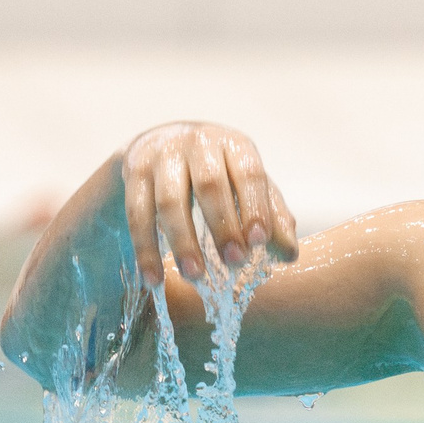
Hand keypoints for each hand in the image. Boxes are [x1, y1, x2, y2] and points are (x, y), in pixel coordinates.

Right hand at [119, 121, 299, 284]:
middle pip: (209, 185)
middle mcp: (197, 143)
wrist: (160, 143)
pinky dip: (145, 249)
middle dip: (223, 226)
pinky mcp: (133, 172)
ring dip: (183, 242)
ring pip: (169, 201)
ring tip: (195, 276)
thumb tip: (289, 254)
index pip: (248, 173)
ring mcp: (161, 156)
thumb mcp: (247, 186)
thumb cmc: (218, 172)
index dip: (254, 207)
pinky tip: (154, 279)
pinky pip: (137, 214)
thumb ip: (272, 216)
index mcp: (233, 145)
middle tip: (235, 263)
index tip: (259, 242)